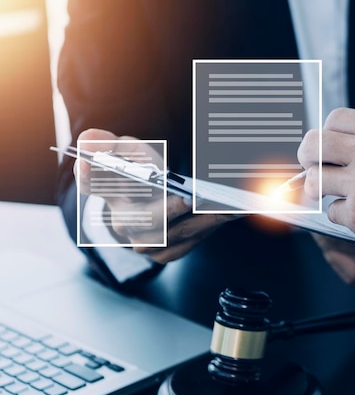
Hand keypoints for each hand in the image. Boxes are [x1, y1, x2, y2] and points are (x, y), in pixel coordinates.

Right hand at [75, 129, 235, 262]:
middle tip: (188, 198)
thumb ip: (110, 143)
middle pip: (139, 219)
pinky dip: (206, 229)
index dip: (89, 174)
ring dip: (197, 220)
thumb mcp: (128, 151)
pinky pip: (187, 244)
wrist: (156, 201)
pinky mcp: (164, 253)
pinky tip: (225, 215)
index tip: (90, 163)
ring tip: (221, 206)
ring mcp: (142, 241)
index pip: (91, 181)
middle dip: (165, 209)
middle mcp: (121, 220)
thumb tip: (90, 141)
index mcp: (108, 189)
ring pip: (170, 235)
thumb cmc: (142, 172)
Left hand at [297, 108, 354, 291]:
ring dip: (321, 191)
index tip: (327, 149)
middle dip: (306, 158)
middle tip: (311, 170)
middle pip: (312, 144)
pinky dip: (345, 217)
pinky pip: (332, 212)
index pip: (335, 119)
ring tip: (337, 197)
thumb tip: (344, 149)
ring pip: (315, 181)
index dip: (326, 134)